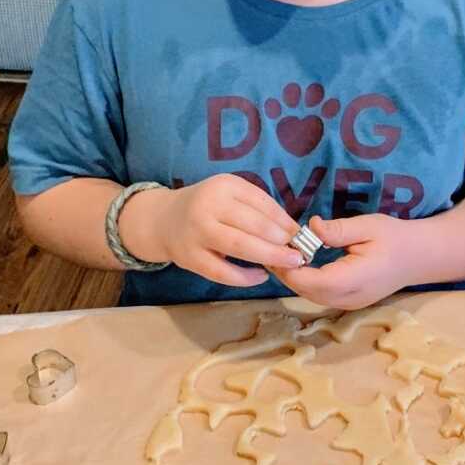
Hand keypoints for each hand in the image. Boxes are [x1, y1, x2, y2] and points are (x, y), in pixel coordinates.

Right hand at [119, 175, 304, 287]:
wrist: (163, 220)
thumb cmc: (207, 206)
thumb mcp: (230, 195)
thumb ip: (258, 208)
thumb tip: (293, 230)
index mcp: (223, 186)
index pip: (261, 202)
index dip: (284, 220)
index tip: (301, 234)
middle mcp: (208, 206)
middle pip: (253, 225)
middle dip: (281, 240)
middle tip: (300, 252)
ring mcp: (197, 233)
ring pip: (239, 247)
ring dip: (269, 256)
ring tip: (289, 263)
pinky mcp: (190, 258)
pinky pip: (222, 272)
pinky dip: (245, 277)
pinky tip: (262, 276)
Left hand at [267, 213, 417, 309]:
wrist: (419, 257)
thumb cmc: (395, 238)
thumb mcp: (368, 225)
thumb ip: (338, 230)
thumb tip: (311, 227)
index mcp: (354, 279)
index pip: (310, 281)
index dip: (288, 267)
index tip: (276, 245)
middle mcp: (348, 298)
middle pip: (305, 291)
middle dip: (285, 271)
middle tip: (270, 246)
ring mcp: (348, 304)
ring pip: (310, 295)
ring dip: (293, 277)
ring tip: (280, 252)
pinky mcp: (348, 302)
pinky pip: (319, 295)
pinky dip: (305, 280)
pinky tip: (298, 262)